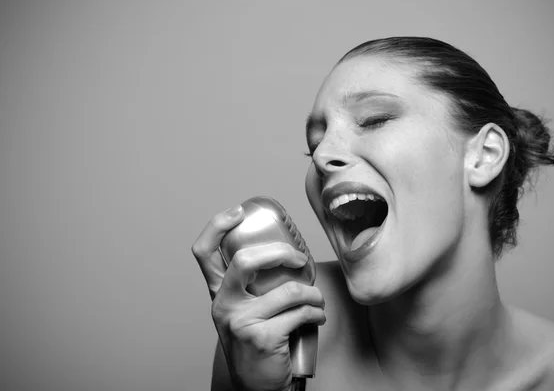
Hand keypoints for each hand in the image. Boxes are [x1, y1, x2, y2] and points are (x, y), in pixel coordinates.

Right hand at [192, 205, 325, 390]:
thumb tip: (285, 255)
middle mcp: (223, 305)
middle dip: (281, 253)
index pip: (203, 253)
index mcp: (218, 294)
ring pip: (287, 290)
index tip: (237, 212)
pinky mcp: (262, 337)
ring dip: (312, 294)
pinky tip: (317, 317)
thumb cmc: (256, 344)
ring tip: (316, 300)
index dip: (217, 226)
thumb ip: (251, 286)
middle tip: (299, 259)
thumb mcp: (244, 311)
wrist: (257, 387)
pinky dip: (316, 313)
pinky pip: (300, 312)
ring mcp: (240, 322)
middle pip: (245, 261)